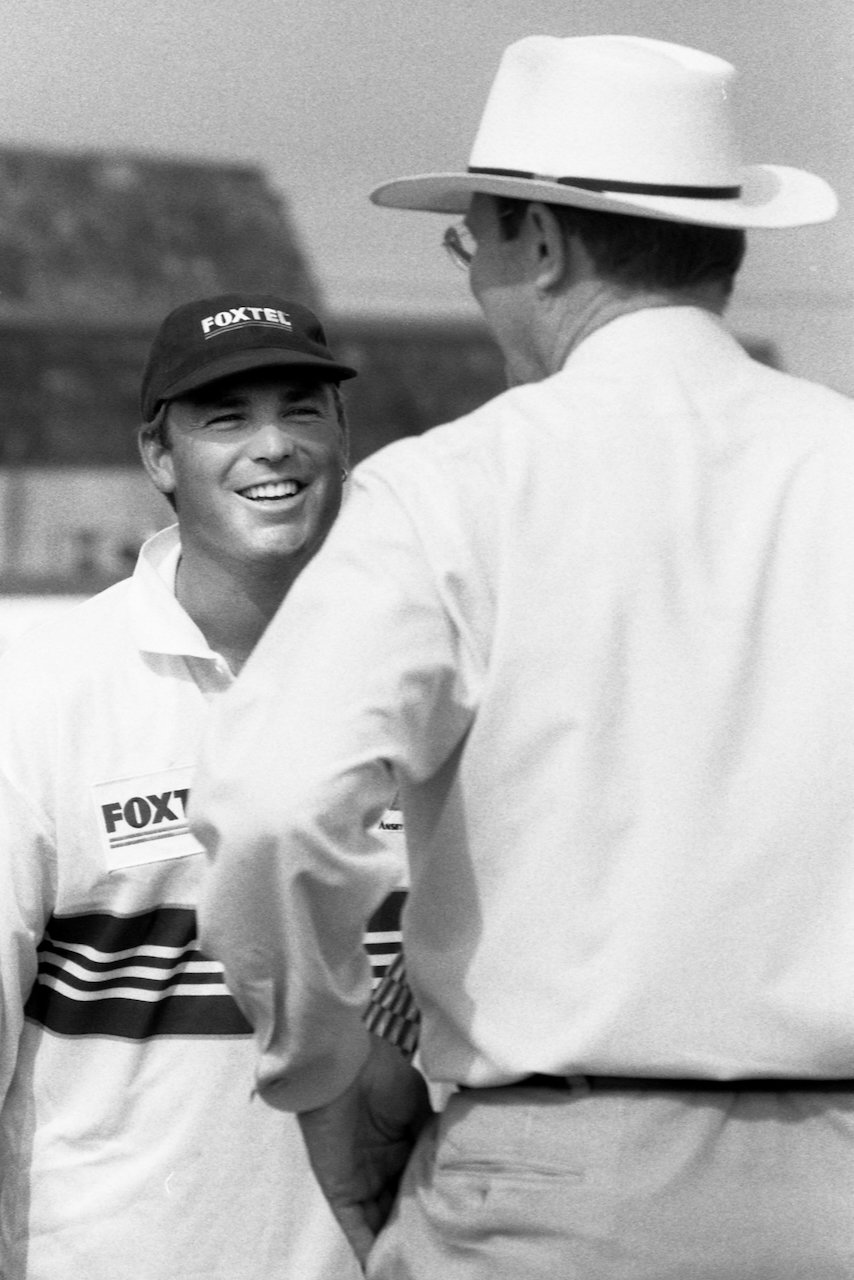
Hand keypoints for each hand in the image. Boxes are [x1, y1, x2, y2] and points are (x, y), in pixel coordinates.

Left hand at [297, 1033, 433, 1267]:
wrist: (348, 1065)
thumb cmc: (384, 1077)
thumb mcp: (419, 1111)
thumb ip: (433, 1141)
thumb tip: (456, 1166)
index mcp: (404, 1151)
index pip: (421, 1190)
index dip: (435, 1209)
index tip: (455, 1229)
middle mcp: (384, 1171)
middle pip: (402, 1213)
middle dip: (416, 1236)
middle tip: (438, 1257)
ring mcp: (363, 1183)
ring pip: (382, 1227)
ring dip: (395, 1249)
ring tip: (415, 1268)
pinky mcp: (342, 1191)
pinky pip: (357, 1228)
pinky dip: (369, 1251)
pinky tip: (382, 1270)